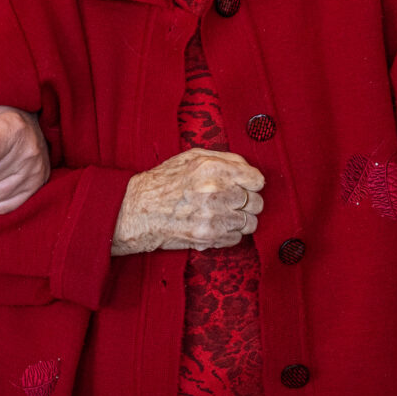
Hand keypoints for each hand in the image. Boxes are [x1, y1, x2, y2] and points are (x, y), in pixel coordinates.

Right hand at [111, 149, 264, 254]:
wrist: (139, 210)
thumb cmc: (164, 181)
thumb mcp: (192, 157)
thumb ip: (224, 158)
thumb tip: (247, 168)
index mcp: (214, 168)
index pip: (257, 179)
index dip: (252, 183)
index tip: (246, 186)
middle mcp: (216, 192)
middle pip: (257, 203)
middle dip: (248, 202)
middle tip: (233, 201)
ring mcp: (214, 216)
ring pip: (250, 223)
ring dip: (240, 220)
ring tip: (225, 214)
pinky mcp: (209, 236)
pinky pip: (237, 238)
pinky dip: (229, 233)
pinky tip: (215, 225)